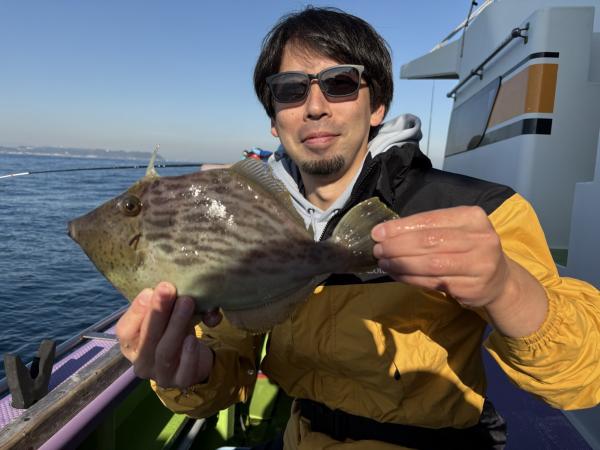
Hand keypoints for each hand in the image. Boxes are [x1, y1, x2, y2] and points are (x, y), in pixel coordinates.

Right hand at [115, 282, 221, 388]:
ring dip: (176, 324)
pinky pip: (184, 369)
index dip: (137, 310)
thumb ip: (164, 303)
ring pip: (165, 350)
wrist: (196, 359)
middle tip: (167, 289)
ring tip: (187, 302)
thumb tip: (161, 288)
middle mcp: (141, 362)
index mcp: (131, 345)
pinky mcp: (181, 381)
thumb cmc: (174, 331)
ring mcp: (160, 375)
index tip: (150, 290)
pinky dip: (188, 353)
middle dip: (157, 312)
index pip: (126, 330)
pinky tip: (192, 338)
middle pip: (147, 337)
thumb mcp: (166, 316)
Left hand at [371, 206, 509, 307]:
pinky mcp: (472, 287)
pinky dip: (410, 278)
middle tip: (377, 250)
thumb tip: (386, 233)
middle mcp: (480, 238)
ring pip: (430, 264)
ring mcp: (479, 264)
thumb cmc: (468, 250)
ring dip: (401, 264)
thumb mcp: (456, 231)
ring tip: (383, 262)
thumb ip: (428, 229)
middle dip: (397, 246)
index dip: (401, 227)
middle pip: (429, 241)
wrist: (500, 281)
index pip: (430, 220)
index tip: (378, 233)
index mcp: (472, 217)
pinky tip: (397, 274)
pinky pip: (433, 282)